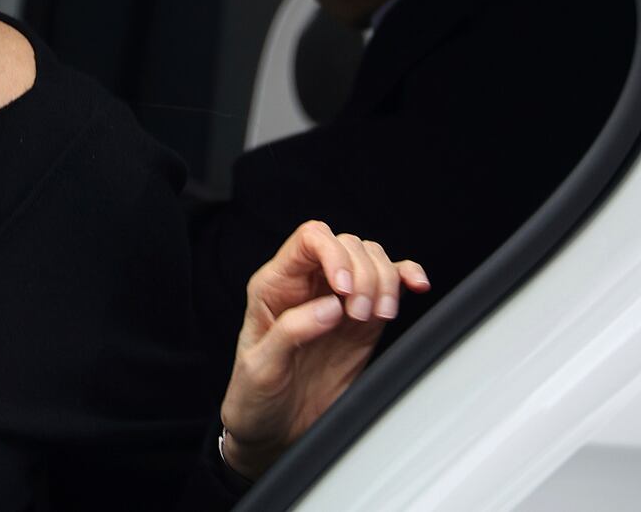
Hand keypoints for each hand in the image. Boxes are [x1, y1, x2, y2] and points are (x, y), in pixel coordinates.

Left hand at [217, 220, 429, 478]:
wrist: (273, 430)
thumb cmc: (254, 396)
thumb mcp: (260, 367)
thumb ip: (291, 332)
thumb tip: (330, 306)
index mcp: (274, 285)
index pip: (309, 238)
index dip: (334, 253)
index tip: (345, 289)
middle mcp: (307, 285)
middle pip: (347, 244)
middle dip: (364, 275)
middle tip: (360, 316)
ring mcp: (337, 300)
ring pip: (371, 258)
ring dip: (385, 280)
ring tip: (378, 316)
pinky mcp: (363, 321)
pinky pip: (390, 283)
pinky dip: (406, 277)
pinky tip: (415, 285)